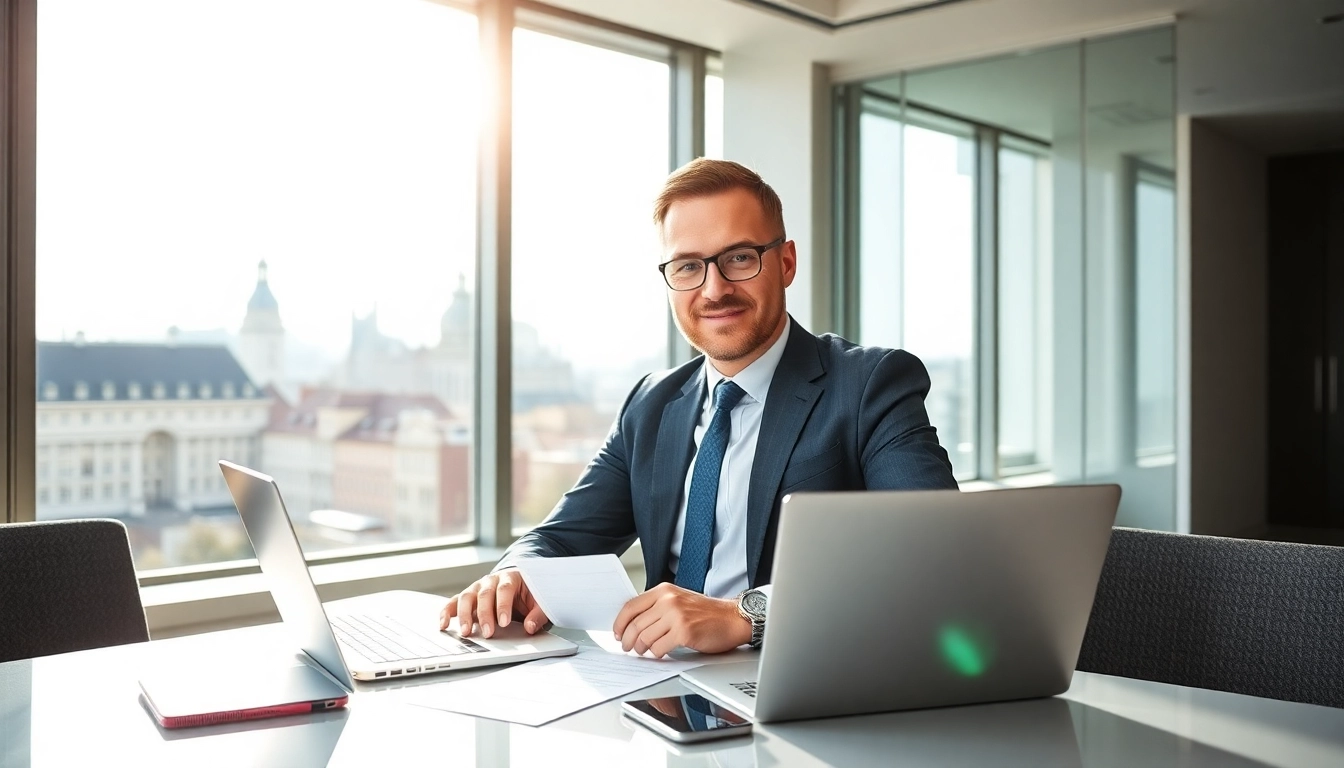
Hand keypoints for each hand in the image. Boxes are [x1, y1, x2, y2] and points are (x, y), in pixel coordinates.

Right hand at [439, 568, 549, 638]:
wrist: (522, 584)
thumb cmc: (531, 594)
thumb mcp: (541, 602)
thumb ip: (538, 614)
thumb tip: (530, 627)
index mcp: (510, 577)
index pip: (504, 589)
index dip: (503, 605)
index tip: (504, 622)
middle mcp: (491, 580)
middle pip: (484, 594)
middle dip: (485, 615)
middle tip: (488, 633)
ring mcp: (477, 588)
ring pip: (466, 597)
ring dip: (464, 615)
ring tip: (466, 632)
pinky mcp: (468, 597)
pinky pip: (454, 602)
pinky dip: (446, 612)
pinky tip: (443, 624)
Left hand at [613, 583, 750, 657]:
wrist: (732, 618)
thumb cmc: (707, 613)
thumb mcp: (679, 600)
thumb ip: (657, 607)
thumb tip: (633, 624)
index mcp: (664, 590)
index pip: (630, 606)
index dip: (620, 623)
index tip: (617, 633)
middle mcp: (668, 600)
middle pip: (635, 624)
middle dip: (628, 640)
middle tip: (628, 648)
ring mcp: (676, 615)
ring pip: (644, 637)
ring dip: (641, 649)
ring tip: (644, 651)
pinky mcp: (684, 632)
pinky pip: (658, 648)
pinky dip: (656, 654)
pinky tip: (660, 653)